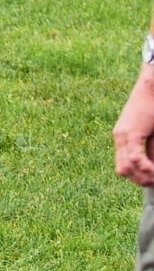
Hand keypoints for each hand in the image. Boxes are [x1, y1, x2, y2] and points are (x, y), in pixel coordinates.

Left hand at [115, 71, 153, 186]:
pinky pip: (134, 157)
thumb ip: (150, 152)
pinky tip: (153, 168)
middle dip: (141, 180)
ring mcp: (123, 135)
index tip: (152, 180)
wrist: (151, 90)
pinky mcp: (130, 132)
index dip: (138, 177)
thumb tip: (151, 167)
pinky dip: (145, 166)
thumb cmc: (152, 110)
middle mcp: (119, 137)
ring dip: (144, 175)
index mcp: (122, 138)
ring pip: (126, 167)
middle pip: (123, 171)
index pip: (123, 167)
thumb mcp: (151, 135)